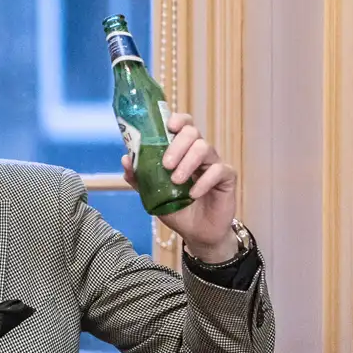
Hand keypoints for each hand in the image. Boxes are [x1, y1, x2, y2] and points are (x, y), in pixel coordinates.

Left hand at [122, 112, 239, 261]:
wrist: (197, 233)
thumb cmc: (177, 210)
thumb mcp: (153, 196)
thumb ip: (140, 178)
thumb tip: (126, 159)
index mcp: (182, 152)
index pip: (183, 126)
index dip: (178, 120)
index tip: (169, 126)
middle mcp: (198, 153)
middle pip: (193, 132)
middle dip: (178, 145)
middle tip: (166, 164)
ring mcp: (214, 164)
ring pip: (205, 148)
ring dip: (188, 163)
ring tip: (176, 181)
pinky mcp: (227, 178)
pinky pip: (219, 170)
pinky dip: (204, 181)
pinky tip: (193, 194)